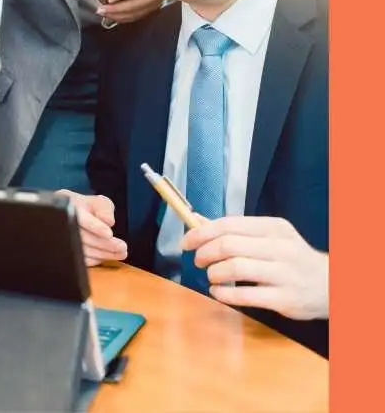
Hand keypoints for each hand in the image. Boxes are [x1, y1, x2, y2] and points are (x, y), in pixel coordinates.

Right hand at [59, 191, 127, 266]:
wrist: (73, 215)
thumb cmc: (87, 208)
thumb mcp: (99, 202)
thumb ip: (104, 209)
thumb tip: (108, 221)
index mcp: (69, 206)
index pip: (81, 218)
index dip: (95, 227)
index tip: (109, 234)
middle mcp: (63, 223)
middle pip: (83, 237)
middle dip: (105, 244)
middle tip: (122, 247)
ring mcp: (62, 239)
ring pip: (82, 250)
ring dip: (103, 254)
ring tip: (121, 253)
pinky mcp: (67, 252)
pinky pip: (81, 260)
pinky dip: (96, 260)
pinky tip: (106, 256)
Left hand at [97, 0, 165, 23]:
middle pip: (135, 4)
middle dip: (117, 9)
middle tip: (103, 9)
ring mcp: (157, 2)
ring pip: (136, 12)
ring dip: (119, 15)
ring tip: (105, 14)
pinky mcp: (155, 8)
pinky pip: (139, 15)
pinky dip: (126, 18)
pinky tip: (115, 17)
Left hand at [182, 216, 328, 319]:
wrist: (332, 286)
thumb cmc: (291, 258)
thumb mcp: (268, 237)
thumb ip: (234, 230)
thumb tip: (196, 220)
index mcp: (273, 227)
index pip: (228, 224)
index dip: (201, 233)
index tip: (186, 242)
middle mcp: (280, 247)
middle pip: (229, 245)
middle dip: (205, 252)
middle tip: (198, 260)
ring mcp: (284, 274)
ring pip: (236, 268)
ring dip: (214, 273)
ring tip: (210, 276)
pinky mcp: (286, 299)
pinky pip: (247, 295)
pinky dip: (225, 294)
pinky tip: (217, 293)